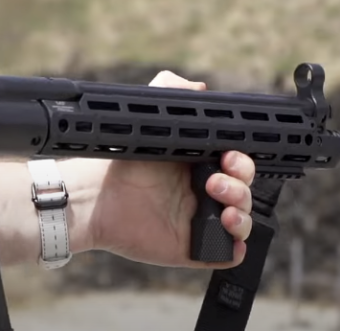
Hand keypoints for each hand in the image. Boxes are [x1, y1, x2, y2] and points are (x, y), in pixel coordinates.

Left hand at [64, 71, 254, 269]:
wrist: (96, 197)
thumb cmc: (119, 160)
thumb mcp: (146, 120)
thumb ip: (166, 90)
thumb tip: (198, 87)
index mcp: (197, 164)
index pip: (236, 163)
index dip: (241, 159)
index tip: (230, 154)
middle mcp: (202, 192)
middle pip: (244, 190)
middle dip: (241, 183)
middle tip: (218, 177)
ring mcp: (199, 220)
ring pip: (242, 219)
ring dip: (242, 212)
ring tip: (222, 207)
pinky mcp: (194, 247)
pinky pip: (228, 252)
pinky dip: (236, 245)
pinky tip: (226, 231)